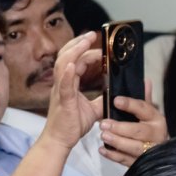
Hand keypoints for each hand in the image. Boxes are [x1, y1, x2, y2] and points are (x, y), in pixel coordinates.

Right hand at [42, 33, 106, 151]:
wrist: (60, 141)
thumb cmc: (71, 125)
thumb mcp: (92, 110)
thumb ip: (101, 99)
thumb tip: (115, 93)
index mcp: (68, 84)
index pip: (75, 60)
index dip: (84, 50)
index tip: (96, 43)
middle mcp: (62, 84)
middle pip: (66, 56)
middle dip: (79, 43)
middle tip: (91, 34)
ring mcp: (60, 92)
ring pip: (64, 64)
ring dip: (75, 51)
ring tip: (85, 41)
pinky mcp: (63, 102)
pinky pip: (63, 85)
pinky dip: (67, 73)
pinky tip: (73, 65)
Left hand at [99, 78, 168, 166]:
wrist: (162, 153)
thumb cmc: (150, 129)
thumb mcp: (149, 114)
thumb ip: (145, 98)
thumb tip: (145, 80)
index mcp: (156, 119)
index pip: (144, 109)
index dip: (130, 105)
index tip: (116, 100)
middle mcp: (156, 135)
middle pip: (138, 131)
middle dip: (120, 128)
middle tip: (104, 123)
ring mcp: (150, 151)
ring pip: (133, 147)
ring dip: (117, 142)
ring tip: (103, 136)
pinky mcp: (141, 163)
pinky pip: (127, 160)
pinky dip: (114, 156)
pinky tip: (103, 149)